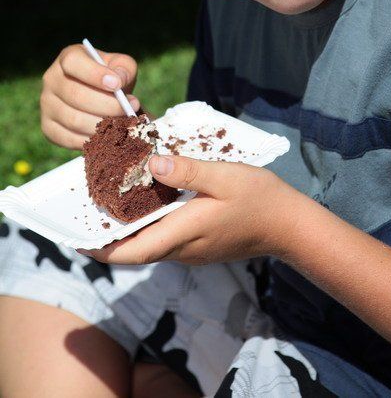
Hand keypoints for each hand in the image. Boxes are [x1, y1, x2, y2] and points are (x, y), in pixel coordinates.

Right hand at [41, 44, 138, 149]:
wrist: (102, 98)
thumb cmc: (112, 78)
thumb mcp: (121, 66)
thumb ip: (123, 68)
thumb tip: (118, 81)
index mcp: (68, 58)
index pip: (73, 62)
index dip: (95, 74)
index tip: (117, 85)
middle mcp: (52, 80)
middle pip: (76, 95)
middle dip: (108, 106)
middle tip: (130, 111)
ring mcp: (46, 105)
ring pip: (74, 120)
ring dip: (103, 126)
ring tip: (123, 125)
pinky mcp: (48, 128)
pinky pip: (69, 138)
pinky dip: (92, 141)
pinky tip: (109, 137)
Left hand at [80, 154, 301, 265]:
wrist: (289, 225)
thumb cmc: (260, 199)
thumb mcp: (225, 176)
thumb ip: (188, 170)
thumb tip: (151, 163)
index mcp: (185, 232)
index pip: (132, 253)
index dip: (100, 250)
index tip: (76, 240)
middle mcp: (184, 248)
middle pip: (135, 250)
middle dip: (107, 237)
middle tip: (85, 213)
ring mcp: (192, 249)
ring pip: (149, 245)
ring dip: (127, 231)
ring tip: (109, 203)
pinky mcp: (200, 244)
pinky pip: (164, 239)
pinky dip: (147, 226)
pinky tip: (146, 202)